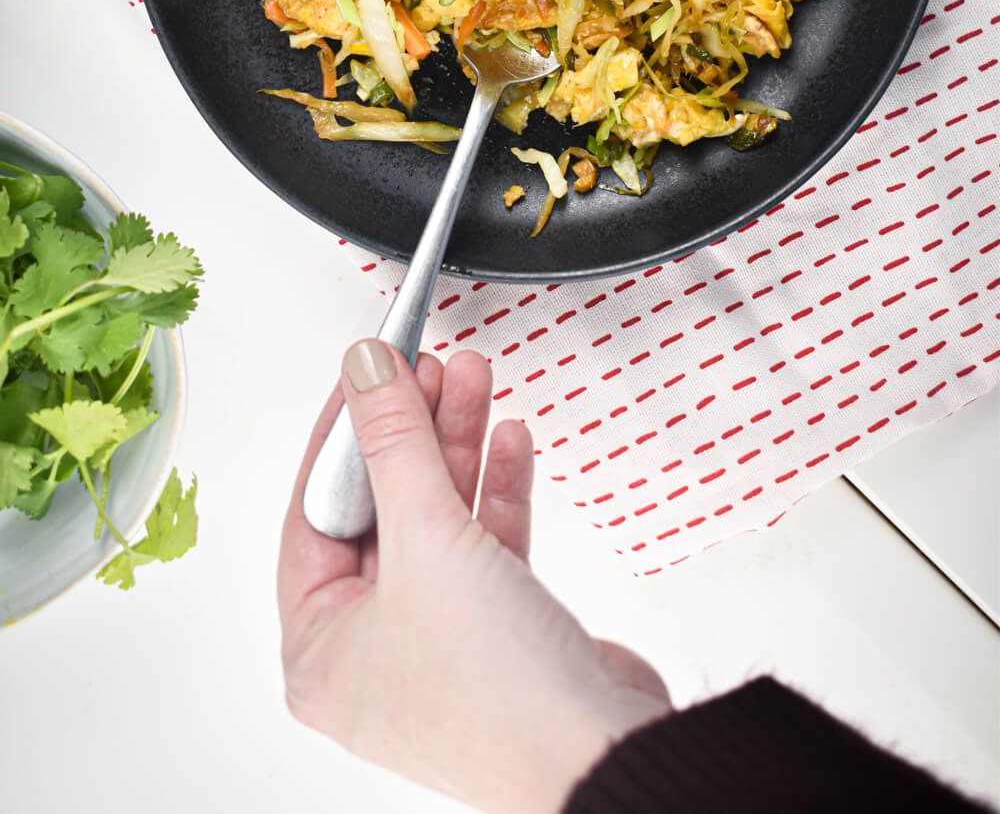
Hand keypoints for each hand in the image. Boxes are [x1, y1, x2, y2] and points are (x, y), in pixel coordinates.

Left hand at [278, 340, 670, 813]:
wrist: (604, 756)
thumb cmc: (499, 697)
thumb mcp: (427, 542)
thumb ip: (396, 443)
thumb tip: (366, 369)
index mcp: (319, 651)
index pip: (315, 512)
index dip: (344, 431)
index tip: (367, 369)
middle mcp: (371, 652)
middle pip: (380, 509)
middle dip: (411, 430)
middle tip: (429, 365)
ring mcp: (438, 644)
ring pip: (436, 519)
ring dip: (457, 447)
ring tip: (473, 377)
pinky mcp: (500, 637)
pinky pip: (484, 545)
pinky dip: (496, 490)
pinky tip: (508, 440)